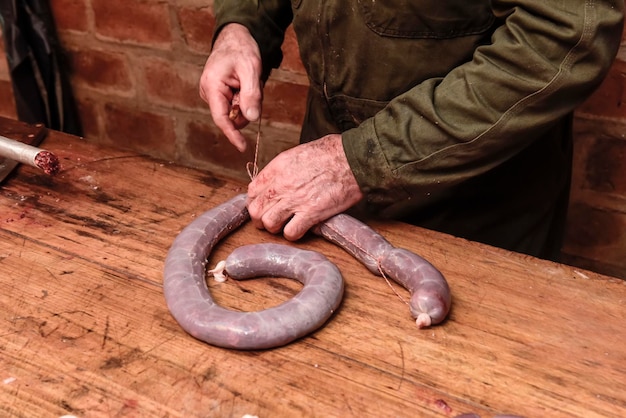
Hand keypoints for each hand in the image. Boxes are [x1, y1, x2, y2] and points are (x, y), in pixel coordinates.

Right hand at [199, 23, 262, 151]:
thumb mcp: (251, 70)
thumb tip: (252, 118)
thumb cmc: (241, 50)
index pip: (220, 118)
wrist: (235, 39)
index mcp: (212, 86)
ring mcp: (213, 95)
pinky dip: (245, 99)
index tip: (243, 147)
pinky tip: (244, 84)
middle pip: (232, 116)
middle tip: (254, 87)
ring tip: (249, 82)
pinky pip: (236, 106)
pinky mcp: (219, 96)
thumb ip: (251, 95)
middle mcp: (209, 93)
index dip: (232, 134)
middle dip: (247, 107)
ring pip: (236, 112)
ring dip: (248, 102)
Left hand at [247, 134, 363, 239]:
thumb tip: (275, 180)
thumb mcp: (298, 152)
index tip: (263, 205)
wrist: (353, 159)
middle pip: (255, 211)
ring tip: (285, 225)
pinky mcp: (311, 214)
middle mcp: (281, 185)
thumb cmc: (331, 152)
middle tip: (271, 219)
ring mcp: (295, 200)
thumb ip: (282, 169)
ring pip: (269, 224)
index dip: (256, 201)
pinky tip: (300, 228)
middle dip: (260, 218)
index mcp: (277, 168)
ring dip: (275, 227)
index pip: (252, 191)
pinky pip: (291, 233)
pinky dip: (293, 234)